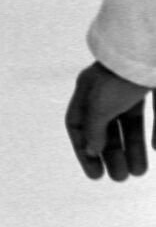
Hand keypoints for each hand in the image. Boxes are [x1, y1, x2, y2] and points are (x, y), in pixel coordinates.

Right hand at [64, 62, 151, 181]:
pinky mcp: (154, 86)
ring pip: (132, 124)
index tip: (95, 173)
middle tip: (119, 178)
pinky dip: (155, 133)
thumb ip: (94, 130)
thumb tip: (91, 150)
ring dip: (134, 149)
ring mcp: (133, 88)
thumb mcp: (99, 106)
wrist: (148, 48)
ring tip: (138, 173)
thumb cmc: (120, 76)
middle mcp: (108, 90)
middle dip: (112, 154)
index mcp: (87, 90)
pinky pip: (155, 114)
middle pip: (107, 127)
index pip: (78, 124)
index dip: (84, 149)